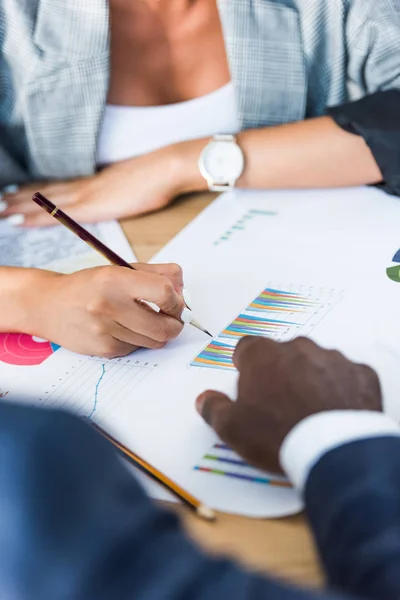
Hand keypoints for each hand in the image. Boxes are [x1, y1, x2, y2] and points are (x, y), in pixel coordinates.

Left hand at [0, 141, 205, 225]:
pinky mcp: (90, 206)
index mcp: (96, 182)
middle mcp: (86, 186)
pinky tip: (20, 221)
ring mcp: (86, 194)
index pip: (61, 187)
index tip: (20, 192)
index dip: (39, 191)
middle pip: (47, 192)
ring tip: (1, 209)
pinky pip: (56, 214)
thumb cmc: (156, 179)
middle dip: (22, 197)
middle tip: (1, 200)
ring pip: (45, 201)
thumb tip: (119, 198)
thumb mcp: (134, 187)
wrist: (164, 170)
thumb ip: (121, 193)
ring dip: (21, 206)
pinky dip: (36, 217)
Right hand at [28, 263, 184, 356]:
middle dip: (175, 324)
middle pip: (165, 327)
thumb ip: (157, 274)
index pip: (164, 293)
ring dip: (157, 333)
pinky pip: (136, 349)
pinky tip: (122, 328)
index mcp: (116, 280)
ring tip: (144, 320)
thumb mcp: (120, 269)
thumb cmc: (89, 286)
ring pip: (154, 341)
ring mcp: (106, 331)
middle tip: (172, 318)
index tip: (176, 302)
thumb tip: (183, 289)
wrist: (48, 305)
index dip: (177, 301)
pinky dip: (137, 340)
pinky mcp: (104, 350)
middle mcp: (109, 306)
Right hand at [196, 336, 381, 472]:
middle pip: (283, 354)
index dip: (245, 366)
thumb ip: (214, 409)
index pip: (246, 348)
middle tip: (280, 403)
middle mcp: (298, 347)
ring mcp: (333, 358)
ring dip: (311, 379)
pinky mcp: (361, 373)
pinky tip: (337, 412)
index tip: (248, 384)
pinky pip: (347, 376)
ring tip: (311, 411)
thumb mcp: (233, 428)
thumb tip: (204, 400)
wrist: (334, 450)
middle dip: (280, 372)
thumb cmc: (278, 435)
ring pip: (316, 363)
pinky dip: (342, 389)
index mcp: (263, 355)